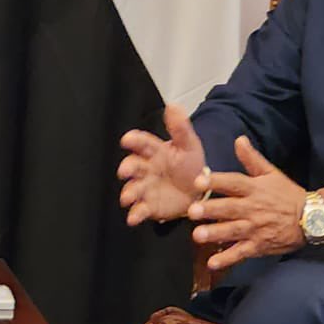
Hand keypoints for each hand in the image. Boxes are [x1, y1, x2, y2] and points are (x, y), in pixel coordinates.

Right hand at [118, 103, 206, 224]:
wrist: (198, 192)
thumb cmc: (189, 165)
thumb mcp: (189, 145)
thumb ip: (180, 128)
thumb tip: (174, 105)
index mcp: (154, 151)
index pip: (142, 143)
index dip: (134, 141)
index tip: (127, 139)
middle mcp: (145, 169)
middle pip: (133, 166)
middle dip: (127, 168)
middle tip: (125, 171)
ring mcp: (145, 188)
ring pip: (133, 189)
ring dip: (128, 193)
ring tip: (128, 197)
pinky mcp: (149, 206)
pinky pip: (140, 210)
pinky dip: (135, 213)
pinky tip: (134, 217)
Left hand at [186, 135, 308, 270]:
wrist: (312, 218)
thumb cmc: (287, 194)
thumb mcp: (271, 173)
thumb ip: (252, 158)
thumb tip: (238, 139)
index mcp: (255, 189)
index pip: (233, 182)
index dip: (216, 181)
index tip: (198, 180)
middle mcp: (253, 208)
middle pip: (229, 208)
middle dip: (210, 210)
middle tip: (192, 211)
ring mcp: (256, 228)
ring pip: (233, 231)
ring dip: (215, 234)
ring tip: (197, 236)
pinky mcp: (259, 246)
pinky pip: (241, 253)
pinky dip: (227, 259)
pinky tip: (212, 263)